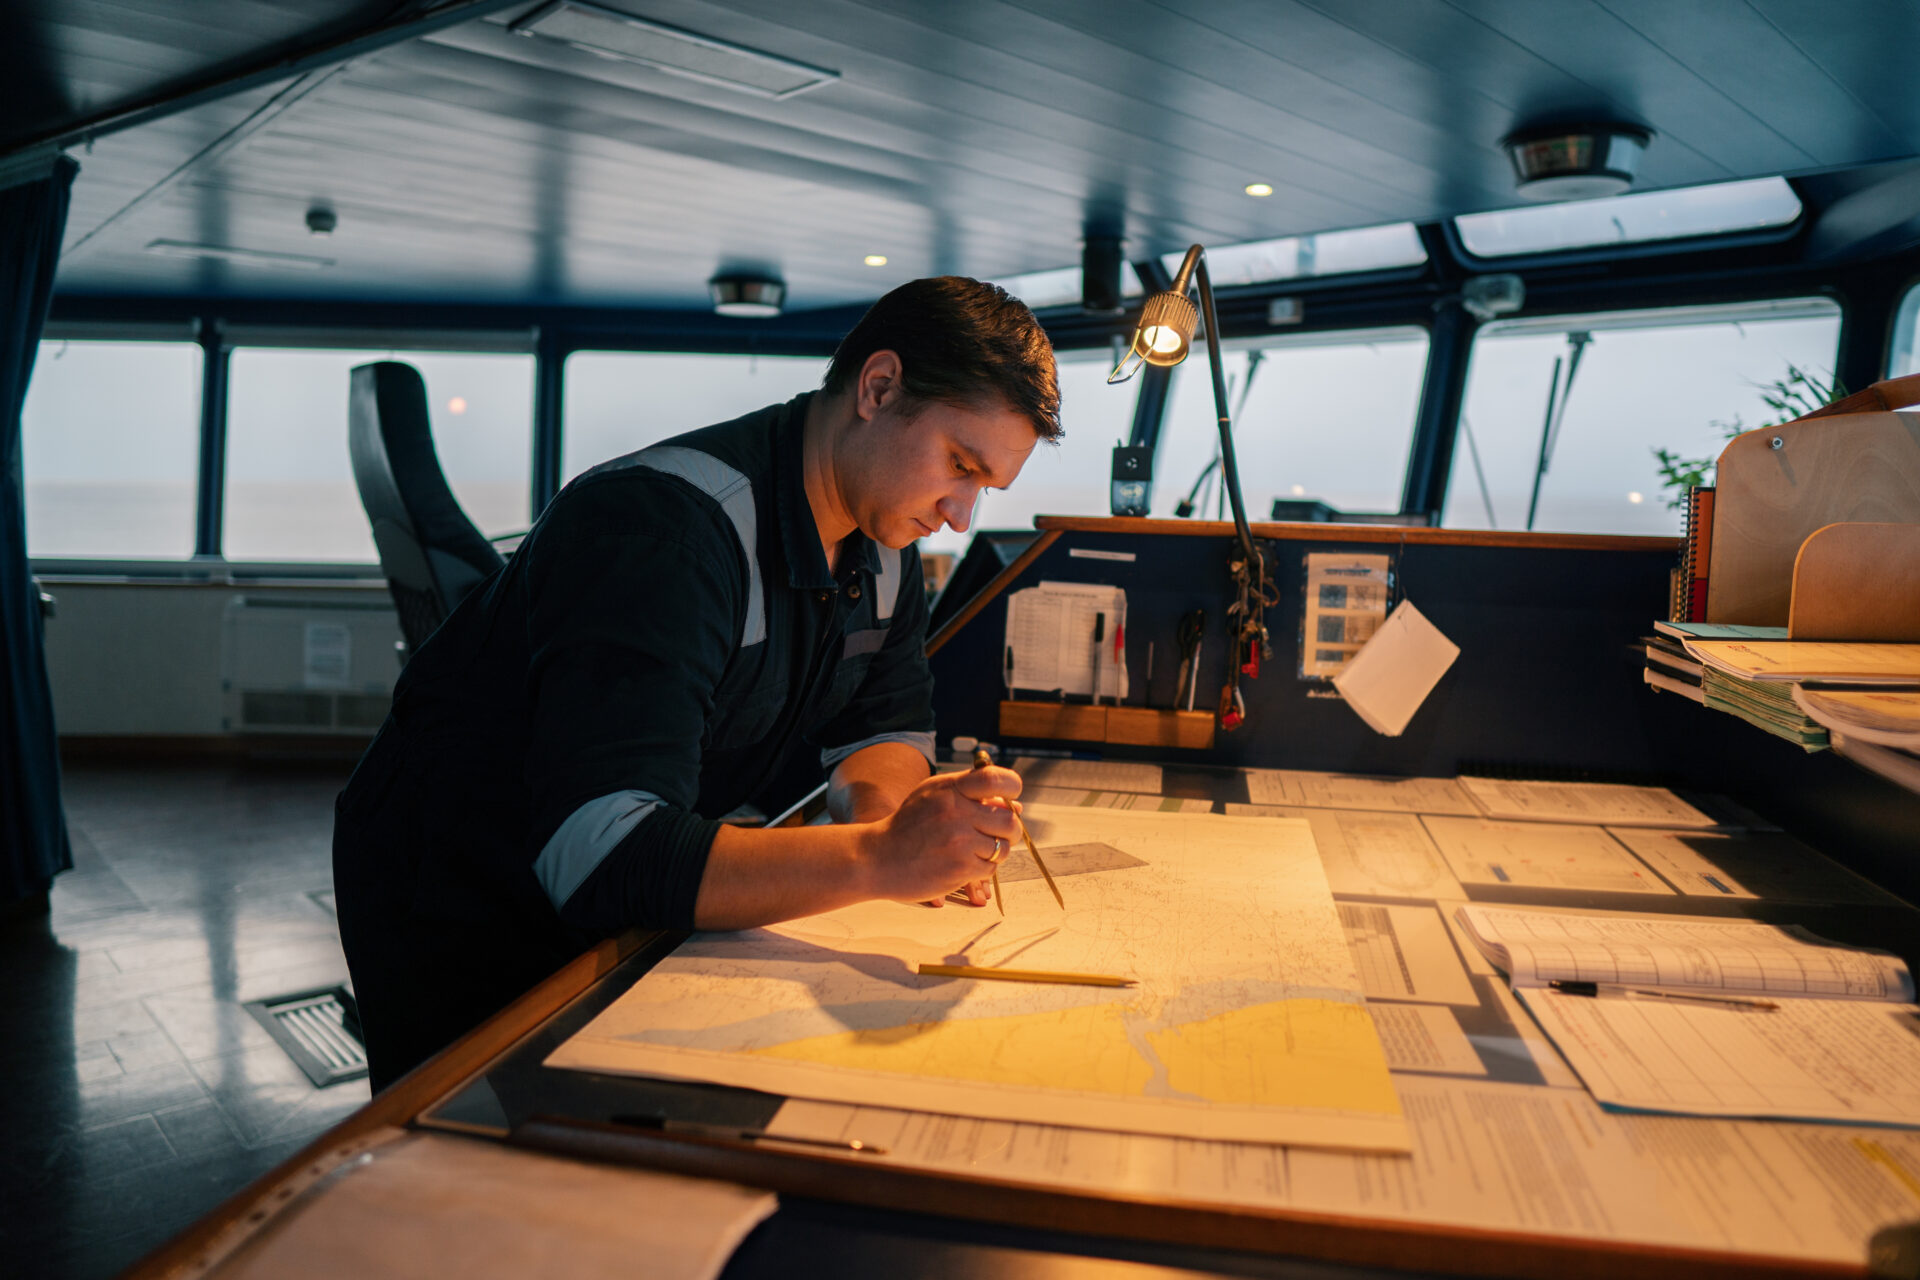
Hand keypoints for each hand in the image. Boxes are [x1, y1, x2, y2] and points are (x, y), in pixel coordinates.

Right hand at [862, 765, 1023, 907]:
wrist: (877, 858)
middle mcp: (956, 812)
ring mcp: (959, 842)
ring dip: (995, 851)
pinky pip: (990, 868)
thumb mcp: (933, 796)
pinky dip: (982, 869)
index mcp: (949, 789)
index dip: (1012, 788)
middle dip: (1009, 829)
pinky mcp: (960, 868)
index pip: (996, 779)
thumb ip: (971, 794)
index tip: (1009, 798)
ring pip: (1002, 847)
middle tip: (997, 834)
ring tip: (976, 850)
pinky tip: (964, 864)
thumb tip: (1015, 805)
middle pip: (1009, 819)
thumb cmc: (908, 827)